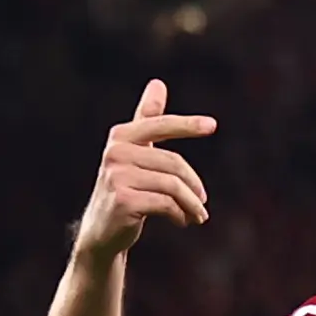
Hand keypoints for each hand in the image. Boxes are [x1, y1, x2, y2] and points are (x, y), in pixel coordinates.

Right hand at [75, 80, 213, 261]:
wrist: (102, 232)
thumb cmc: (124, 189)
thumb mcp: (135, 153)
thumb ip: (146, 120)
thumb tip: (158, 83)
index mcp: (121, 136)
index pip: (160, 125)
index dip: (187, 125)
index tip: (212, 125)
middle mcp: (115, 152)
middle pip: (172, 162)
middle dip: (193, 185)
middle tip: (203, 201)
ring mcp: (117, 176)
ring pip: (172, 185)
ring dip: (191, 204)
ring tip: (198, 216)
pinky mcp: (123, 200)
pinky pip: (165, 203)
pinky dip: (179, 214)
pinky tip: (182, 221)